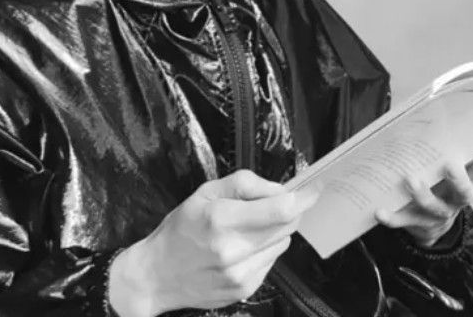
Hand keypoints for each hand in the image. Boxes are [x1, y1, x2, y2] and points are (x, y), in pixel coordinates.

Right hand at [108, 169, 319, 316]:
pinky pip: (271, 261)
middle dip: (289, 210)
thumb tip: (281, 189)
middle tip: (276, 203)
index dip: (303, 197)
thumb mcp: (206, 192)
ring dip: (275, 230)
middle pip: (287, 225)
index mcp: (221, 218)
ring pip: (282, 242)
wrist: (157, 274)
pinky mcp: (244, 289)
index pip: (280, 209)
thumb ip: (245, 184)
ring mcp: (240, 273)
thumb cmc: (181, 228)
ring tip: (248, 228)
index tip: (315, 188)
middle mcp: (233, 248)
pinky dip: (265, 250)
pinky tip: (243, 248)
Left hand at [374, 150, 472, 247]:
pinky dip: (391, 218)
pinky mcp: (414, 223)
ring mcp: (434, 215)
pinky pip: (403, 221)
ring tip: (410, 179)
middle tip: (448, 165)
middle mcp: (453, 203)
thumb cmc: (441, 189)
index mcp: (463, 189)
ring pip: (431, 208)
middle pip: (461, 195)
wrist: (430, 226)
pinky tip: (379, 211)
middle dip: (456, 181)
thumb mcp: (453, 176)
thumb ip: (465, 160)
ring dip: (422, 194)